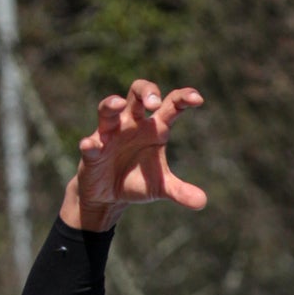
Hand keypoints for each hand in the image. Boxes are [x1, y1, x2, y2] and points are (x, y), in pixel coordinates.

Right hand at [62, 78, 206, 232]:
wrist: (108, 196)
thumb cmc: (137, 181)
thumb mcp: (161, 187)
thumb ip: (180, 191)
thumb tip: (202, 202)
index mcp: (154, 128)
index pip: (171, 105)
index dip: (183, 98)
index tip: (198, 99)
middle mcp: (132, 124)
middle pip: (137, 93)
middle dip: (146, 92)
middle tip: (154, 103)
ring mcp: (110, 134)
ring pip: (108, 110)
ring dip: (112, 105)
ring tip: (119, 104)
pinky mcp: (93, 150)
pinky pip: (91, 143)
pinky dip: (91, 144)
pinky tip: (91, 145)